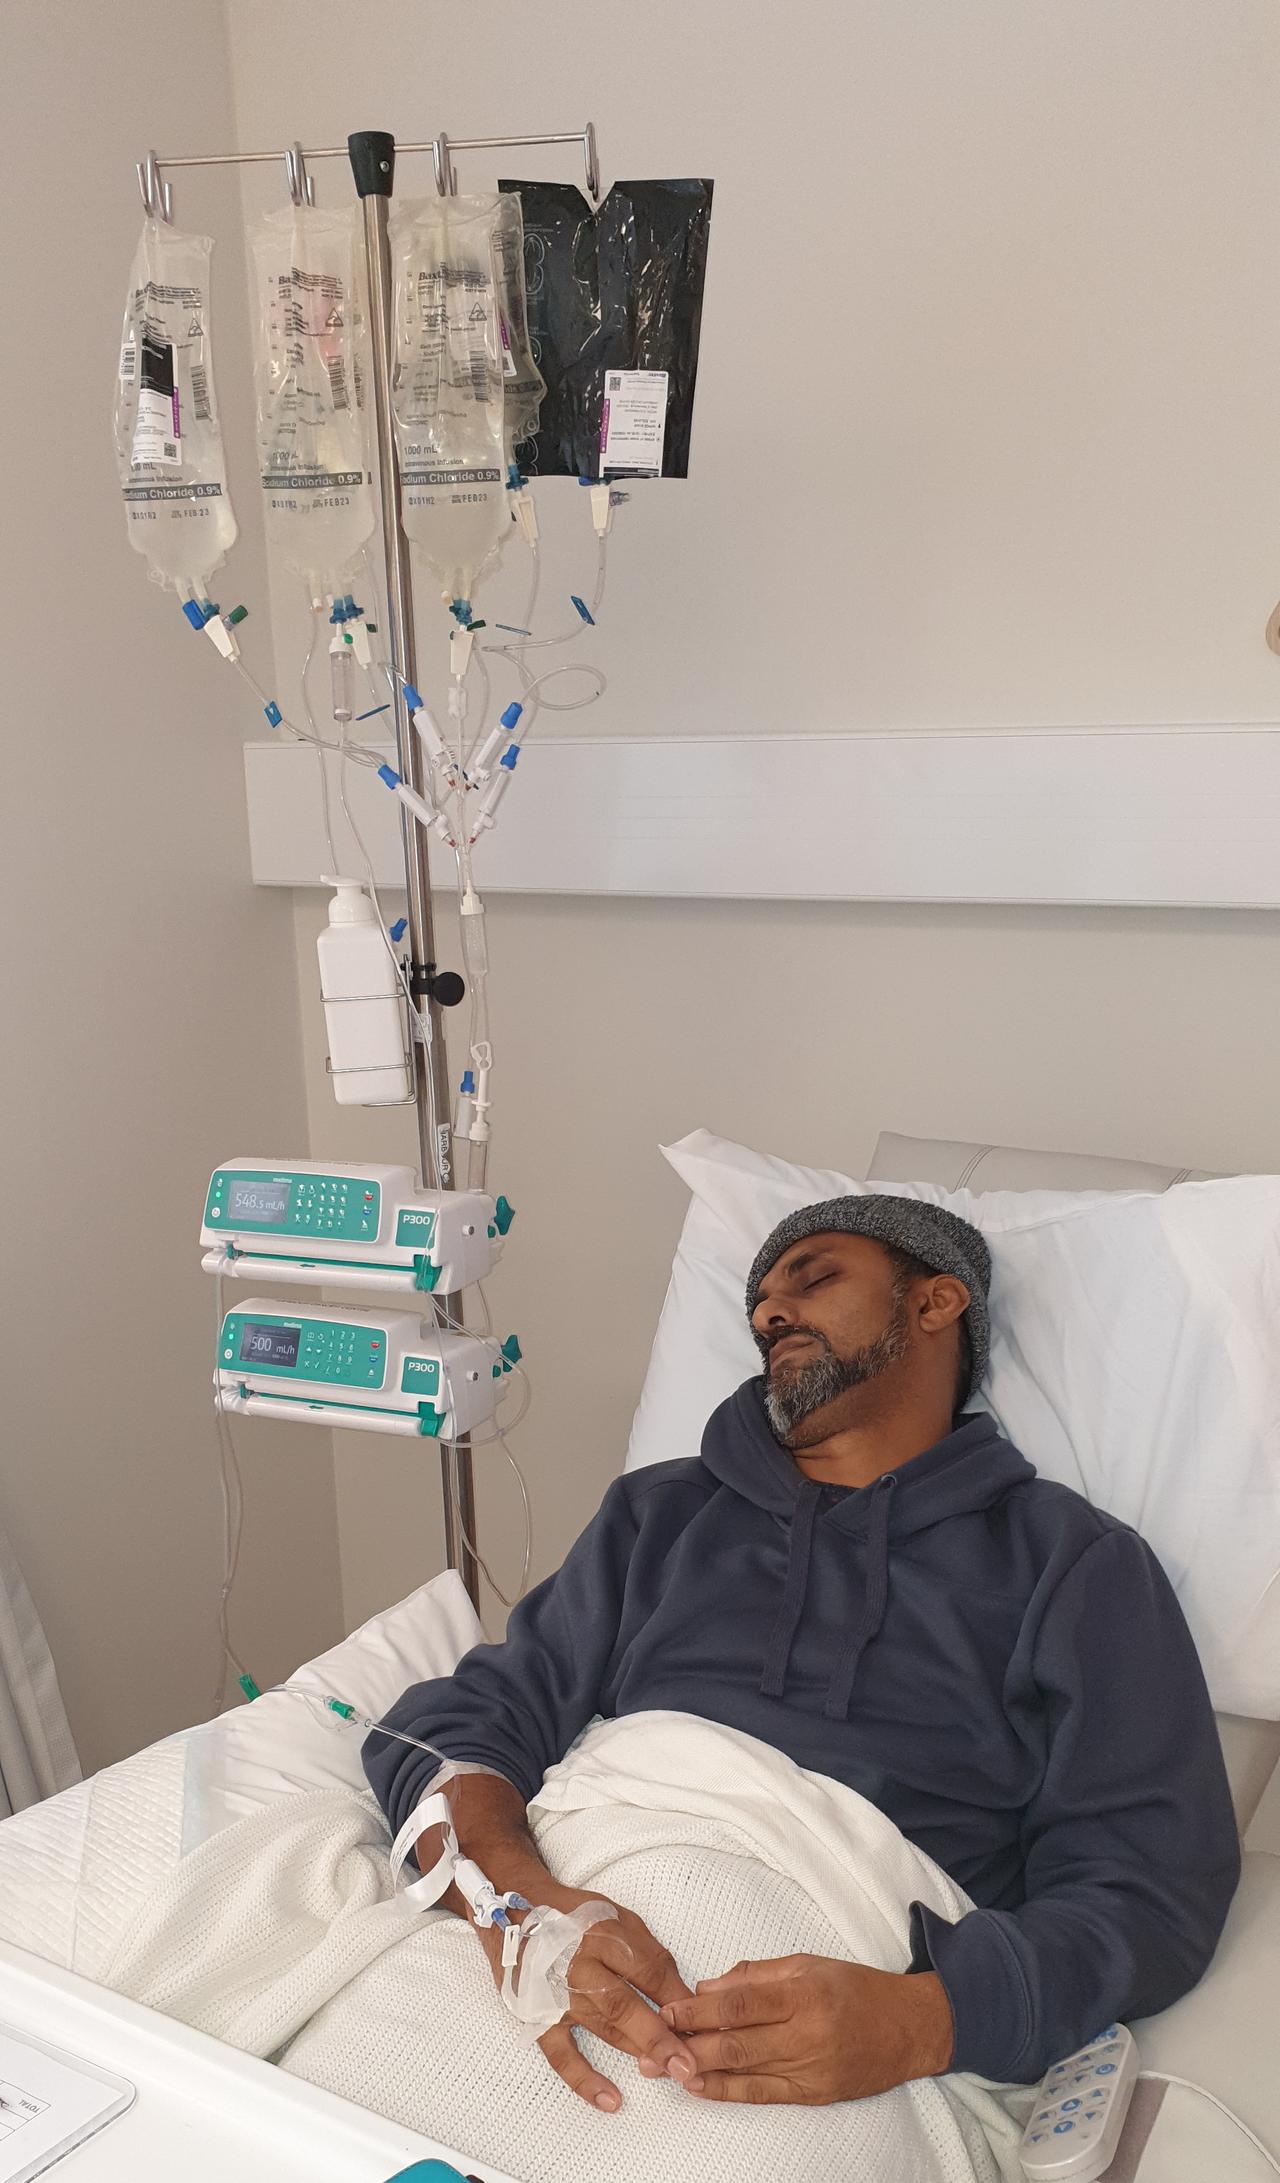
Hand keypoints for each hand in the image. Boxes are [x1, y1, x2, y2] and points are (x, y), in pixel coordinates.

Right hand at [474, 1875, 697, 2114]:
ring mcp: (557, 1993)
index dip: (678, 2000)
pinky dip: (585, 2079)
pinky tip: (610, 2099)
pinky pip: (561, 2054)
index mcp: (603, 1933)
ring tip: (667, 2075)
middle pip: (626, 2005)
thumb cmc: (572, 1914)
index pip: (649, 1970)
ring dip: (637, 2053)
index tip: (703, 2025)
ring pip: (603, 2028)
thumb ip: (648, 1952)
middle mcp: (579, 1963)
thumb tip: (680, 1995)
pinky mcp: (538, 2016)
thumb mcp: (617, 1916)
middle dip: (661, 2038)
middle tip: (689, 2066)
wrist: (512, 1911)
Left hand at [652, 1955, 954, 2104]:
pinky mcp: (815, 2093)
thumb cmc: (856, 1987)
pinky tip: (701, 2087)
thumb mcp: (808, 1963)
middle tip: (652, 2044)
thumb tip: (708, 1986)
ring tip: (664, 2070)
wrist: (909, 2029)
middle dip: (690, 2043)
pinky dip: (728, 2092)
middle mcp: (807, 2033)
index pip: (741, 2002)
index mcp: (805, 1992)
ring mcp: (811, 2068)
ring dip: (701, 2071)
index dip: (700, 2009)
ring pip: (746, 2072)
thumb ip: (756, 1975)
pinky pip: (764, 2095)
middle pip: (738, 2041)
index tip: (668, 2009)